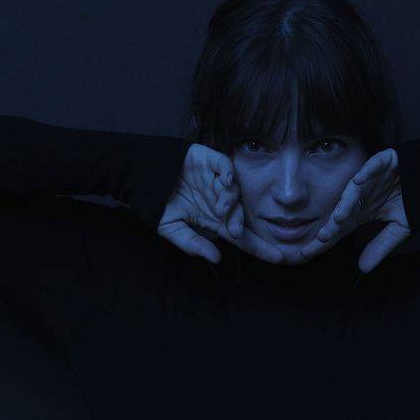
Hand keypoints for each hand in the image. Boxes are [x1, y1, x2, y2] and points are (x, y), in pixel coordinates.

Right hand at [158, 144, 283, 264]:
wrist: (142, 174)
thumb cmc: (157, 203)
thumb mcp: (171, 229)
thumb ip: (192, 244)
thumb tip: (217, 258)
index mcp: (214, 220)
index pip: (242, 237)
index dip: (260, 247)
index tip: (278, 258)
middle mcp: (219, 201)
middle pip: (241, 215)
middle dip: (240, 224)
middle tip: (233, 231)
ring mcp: (216, 181)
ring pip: (234, 192)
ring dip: (230, 202)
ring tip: (218, 208)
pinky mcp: (211, 162)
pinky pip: (227, 167)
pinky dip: (228, 174)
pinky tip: (224, 181)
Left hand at [297, 148, 409, 271]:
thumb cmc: (415, 201)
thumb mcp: (399, 229)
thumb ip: (381, 245)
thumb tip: (363, 269)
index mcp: (362, 211)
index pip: (340, 228)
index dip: (326, 240)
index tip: (308, 253)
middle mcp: (362, 195)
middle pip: (342, 211)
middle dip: (330, 226)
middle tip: (321, 239)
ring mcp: (371, 177)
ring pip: (354, 190)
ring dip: (346, 203)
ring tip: (340, 218)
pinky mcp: (384, 161)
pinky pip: (372, 166)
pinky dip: (366, 172)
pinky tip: (359, 181)